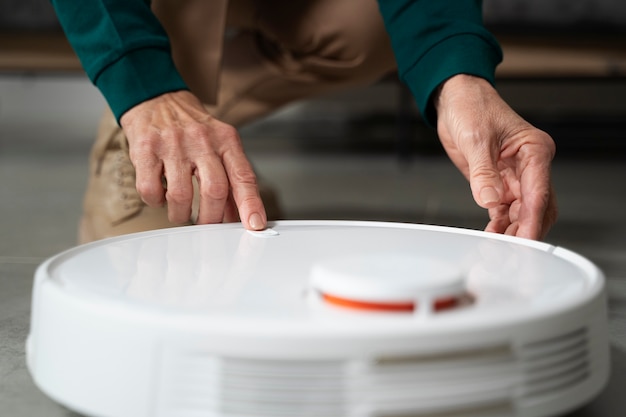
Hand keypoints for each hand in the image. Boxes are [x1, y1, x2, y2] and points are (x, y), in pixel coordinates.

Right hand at [119, 90, 266, 229]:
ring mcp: (173, 144)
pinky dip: (157, 202)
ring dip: (181, 214)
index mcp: (226, 139)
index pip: (243, 176)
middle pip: (214, 190)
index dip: (251, 204)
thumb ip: (230, 179)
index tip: (254, 224)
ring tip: (181, 212)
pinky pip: (151, 190)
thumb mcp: (219, 145)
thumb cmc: (191, 129)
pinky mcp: (146, 149)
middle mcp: (202, 140)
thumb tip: (238, 216)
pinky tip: (160, 196)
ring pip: (181, 195)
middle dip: (211, 218)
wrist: (156, 99)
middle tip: (207, 225)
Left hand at [434, 74, 557, 239]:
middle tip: (512, 251)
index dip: (531, 219)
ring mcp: (515, 176)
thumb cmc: (472, 108)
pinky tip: (492, 235)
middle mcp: (530, 165)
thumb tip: (489, 199)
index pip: (538, 192)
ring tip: (498, 248)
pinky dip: (500, 224)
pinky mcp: (499, 182)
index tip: (525, 239)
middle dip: (526, 230)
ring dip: (512, 230)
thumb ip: (483, 172)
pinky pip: (504, 210)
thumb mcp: (476, 139)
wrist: (456, 101)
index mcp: (534, 150)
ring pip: (522, 212)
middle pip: (537, 207)